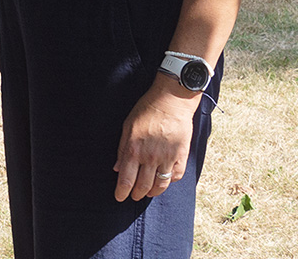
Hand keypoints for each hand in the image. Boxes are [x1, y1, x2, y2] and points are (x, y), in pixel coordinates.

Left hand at [113, 80, 197, 201]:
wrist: (171, 101)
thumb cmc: (146, 109)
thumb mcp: (128, 125)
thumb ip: (122, 148)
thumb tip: (116, 168)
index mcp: (135, 149)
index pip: (126, 178)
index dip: (122, 191)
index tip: (119, 197)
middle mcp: (151, 157)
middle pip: (143, 186)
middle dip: (136, 194)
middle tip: (133, 196)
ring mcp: (167, 158)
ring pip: (159, 185)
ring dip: (152, 192)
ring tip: (147, 193)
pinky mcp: (181, 156)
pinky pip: (175, 177)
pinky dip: (169, 182)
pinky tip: (164, 181)